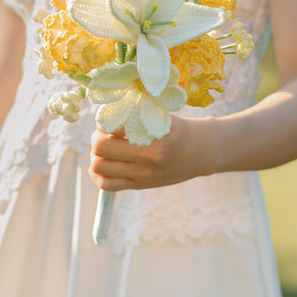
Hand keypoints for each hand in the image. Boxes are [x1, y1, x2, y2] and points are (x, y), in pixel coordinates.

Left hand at [89, 115, 217, 190]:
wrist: (200, 153)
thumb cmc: (177, 129)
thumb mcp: (161, 116)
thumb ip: (135, 114)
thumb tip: (104, 111)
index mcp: (154, 137)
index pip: (112, 128)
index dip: (104, 120)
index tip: (109, 118)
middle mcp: (148, 158)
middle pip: (100, 148)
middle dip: (97, 137)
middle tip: (104, 132)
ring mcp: (143, 175)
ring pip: (99, 167)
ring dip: (96, 155)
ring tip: (105, 147)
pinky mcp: (139, 185)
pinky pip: (106, 185)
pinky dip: (98, 174)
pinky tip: (102, 163)